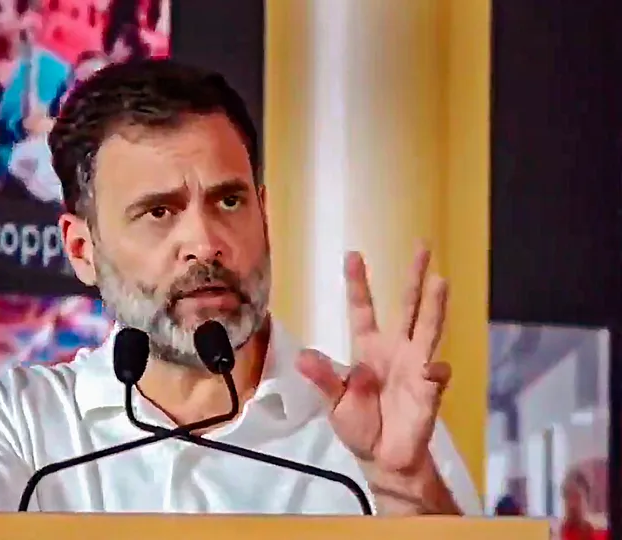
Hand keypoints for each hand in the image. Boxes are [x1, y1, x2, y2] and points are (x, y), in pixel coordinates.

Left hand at [297, 245, 449, 473]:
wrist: (383, 457)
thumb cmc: (358, 426)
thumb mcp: (333, 403)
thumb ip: (324, 380)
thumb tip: (303, 356)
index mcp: (368, 348)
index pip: (363, 310)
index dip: (359, 283)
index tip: (353, 254)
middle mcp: (395, 350)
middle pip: (407, 307)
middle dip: (414, 278)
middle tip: (423, 246)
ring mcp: (415, 367)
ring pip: (428, 329)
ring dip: (435, 306)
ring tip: (441, 280)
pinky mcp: (429, 390)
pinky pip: (435, 375)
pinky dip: (435, 371)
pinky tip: (433, 370)